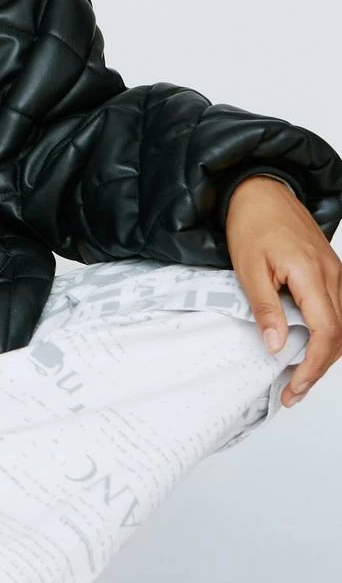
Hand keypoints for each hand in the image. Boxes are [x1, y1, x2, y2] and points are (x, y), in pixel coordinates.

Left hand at [225, 175, 341, 406]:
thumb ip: (265, 308)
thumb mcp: (248, 268)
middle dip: (319, 368)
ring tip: (299, 377)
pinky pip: (338, 309)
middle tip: (293, 392)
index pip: (326, 332)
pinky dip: (329, 334)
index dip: (313, 365)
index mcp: (311, 274)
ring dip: (326, 354)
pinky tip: (309, 348)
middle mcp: (332, 274)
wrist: (260, 190)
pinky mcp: (330, 270)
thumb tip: (275, 344)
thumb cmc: (252, 223)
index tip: (295, 386)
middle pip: (340, 334)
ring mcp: (335, 271)